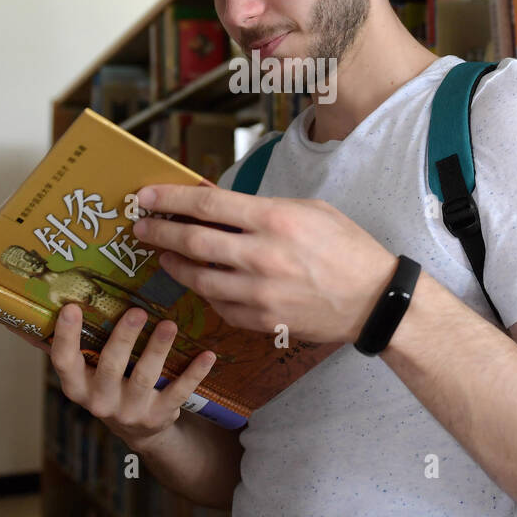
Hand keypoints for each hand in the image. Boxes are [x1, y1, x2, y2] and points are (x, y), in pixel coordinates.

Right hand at [45, 303, 216, 448]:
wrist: (138, 430)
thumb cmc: (109, 386)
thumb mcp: (88, 372)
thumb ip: (75, 343)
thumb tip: (55, 302)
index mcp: (77, 385)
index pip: (64, 361)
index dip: (66, 336)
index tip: (71, 307)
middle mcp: (100, 401)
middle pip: (110, 367)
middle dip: (123, 338)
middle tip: (137, 310)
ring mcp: (130, 411)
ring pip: (145, 378)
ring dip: (157, 349)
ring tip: (169, 324)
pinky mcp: (159, 416)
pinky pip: (178, 393)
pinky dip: (194, 374)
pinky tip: (207, 355)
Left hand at [131, 183, 398, 345]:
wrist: (374, 299)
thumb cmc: (346, 248)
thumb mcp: (310, 209)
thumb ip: (262, 207)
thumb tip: (218, 203)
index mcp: (274, 218)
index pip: (207, 204)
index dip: (170, 199)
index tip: (146, 197)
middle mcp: (261, 255)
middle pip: (192, 241)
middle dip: (159, 232)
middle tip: (141, 227)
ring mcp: (259, 292)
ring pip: (198, 278)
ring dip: (174, 265)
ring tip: (164, 256)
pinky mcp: (261, 320)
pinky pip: (219, 305)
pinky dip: (205, 292)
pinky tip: (200, 282)